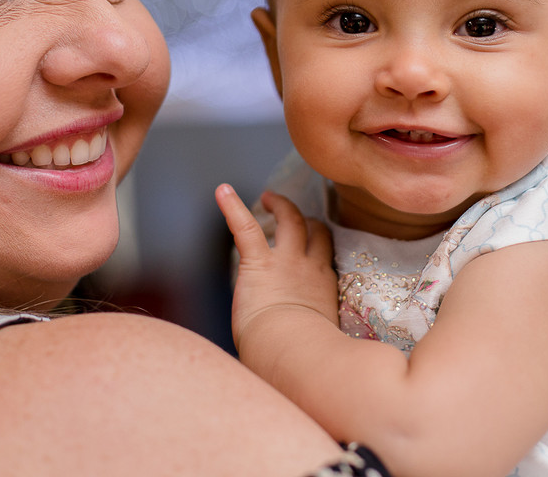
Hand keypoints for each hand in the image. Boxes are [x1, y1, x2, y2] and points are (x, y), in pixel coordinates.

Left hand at [215, 185, 338, 353]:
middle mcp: (310, 267)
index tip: (313, 241)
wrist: (290, 349)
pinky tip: (222, 191)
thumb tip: (305, 355)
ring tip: (270, 197)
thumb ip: (312, 335)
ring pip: (290, 220)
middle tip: (293, 212)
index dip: (319, 245)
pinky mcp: (258, 262)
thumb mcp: (318, 342)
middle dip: (306, 219)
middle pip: (316, 231)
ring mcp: (286, 261)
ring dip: (281, 205)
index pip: (325, 257)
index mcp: (324, 287)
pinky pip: (245, 226)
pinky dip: (232, 206)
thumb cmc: (303, 356)